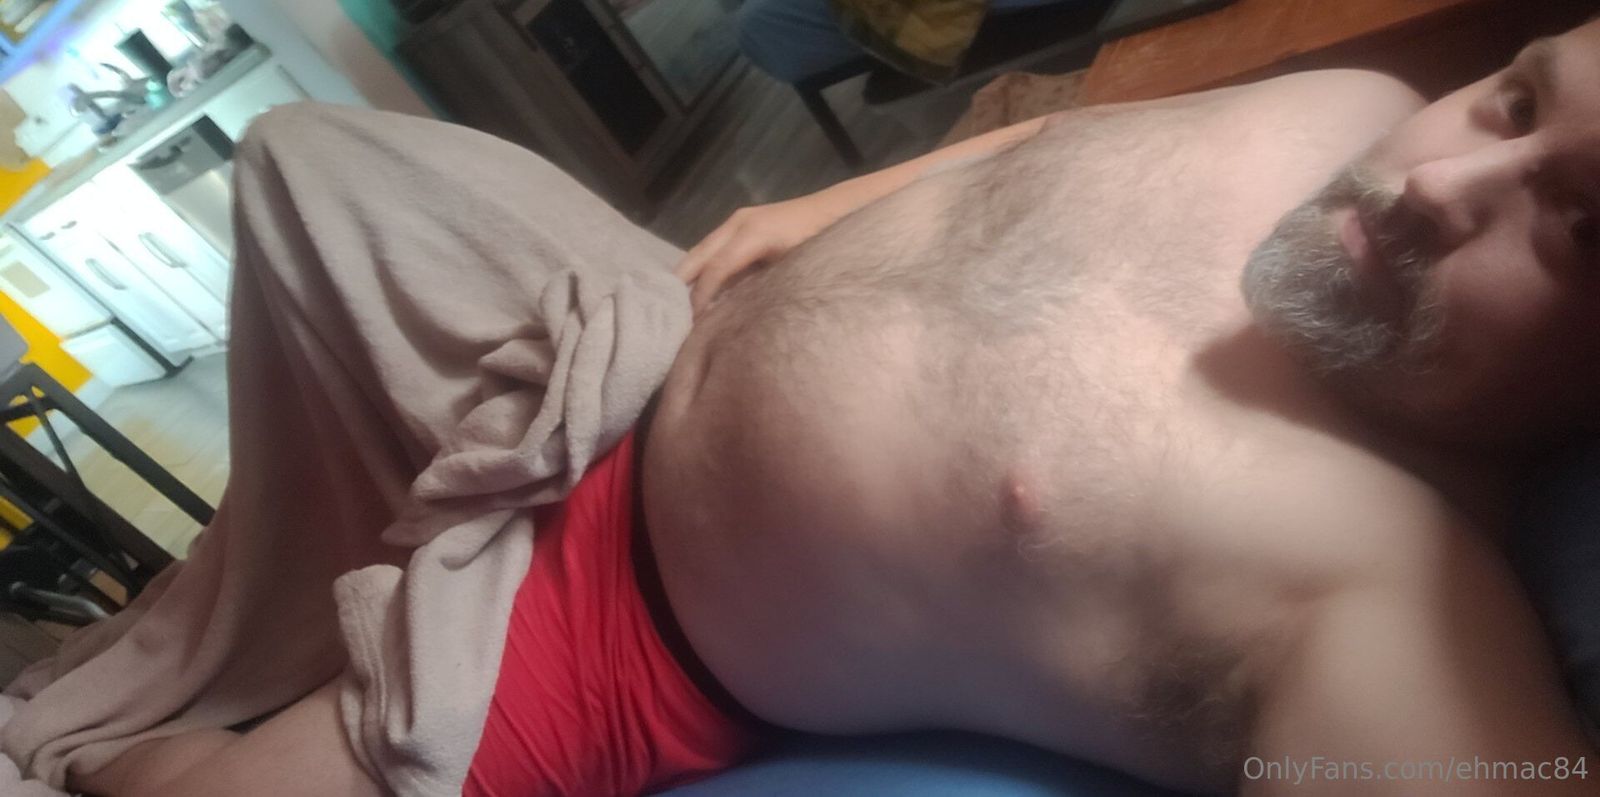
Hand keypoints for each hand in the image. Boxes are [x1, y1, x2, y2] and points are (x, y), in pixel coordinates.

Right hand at [675, 195, 839, 312]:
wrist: (840, 210)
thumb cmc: (822, 241)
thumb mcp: (795, 269)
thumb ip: (763, 289)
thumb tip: (735, 315)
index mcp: (752, 233)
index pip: (716, 268)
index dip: (701, 296)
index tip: (692, 323)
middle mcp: (738, 223)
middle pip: (699, 255)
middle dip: (681, 284)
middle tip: (669, 313)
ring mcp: (739, 220)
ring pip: (703, 250)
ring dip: (690, 276)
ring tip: (678, 304)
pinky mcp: (744, 223)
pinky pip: (715, 248)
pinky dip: (705, 267)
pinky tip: (700, 288)